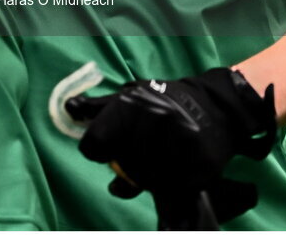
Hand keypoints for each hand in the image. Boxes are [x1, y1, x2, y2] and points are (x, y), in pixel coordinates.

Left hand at [67, 69, 274, 224]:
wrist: (216, 107)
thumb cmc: (165, 100)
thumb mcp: (130, 96)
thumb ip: (98, 108)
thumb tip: (68, 109)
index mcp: (130, 102)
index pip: (94, 144)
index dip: (96, 150)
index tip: (107, 148)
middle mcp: (154, 119)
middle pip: (121, 165)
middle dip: (126, 163)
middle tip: (141, 150)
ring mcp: (178, 143)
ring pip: (145, 180)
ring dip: (147, 176)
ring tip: (158, 158)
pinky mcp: (199, 165)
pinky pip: (171, 190)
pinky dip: (169, 184)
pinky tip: (174, 167)